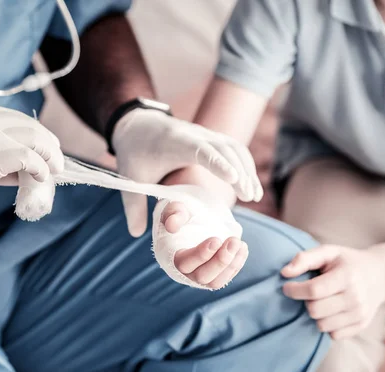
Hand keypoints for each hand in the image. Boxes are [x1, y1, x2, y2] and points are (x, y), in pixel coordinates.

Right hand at [0, 102, 63, 230]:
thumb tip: (28, 170)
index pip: (18, 120)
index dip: (39, 137)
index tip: (49, 154)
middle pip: (32, 127)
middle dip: (51, 147)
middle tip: (58, 166)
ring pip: (35, 139)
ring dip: (50, 158)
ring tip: (53, 174)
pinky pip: (27, 158)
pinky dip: (40, 169)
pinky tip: (40, 180)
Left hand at [113, 109, 262, 236]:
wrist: (139, 124)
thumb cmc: (135, 152)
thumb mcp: (130, 177)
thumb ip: (133, 205)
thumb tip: (135, 234)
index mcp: (174, 142)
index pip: (201, 150)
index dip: (218, 163)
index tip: (234, 179)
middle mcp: (194, 134)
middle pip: (224, 148)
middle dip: (239, 171)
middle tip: (249, 197)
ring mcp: (205, 134)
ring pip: (234, 147)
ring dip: (246, 169)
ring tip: (254, 195)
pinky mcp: (211, 138)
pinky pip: (234, 148)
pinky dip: (245, 165)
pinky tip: (251, 186)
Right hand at [152, 185, 247, 289]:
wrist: (195, 215)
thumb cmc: (182, 212)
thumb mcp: (176, 207)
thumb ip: (173, 213)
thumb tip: (172, 226)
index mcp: (170, 255)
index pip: (183, 263)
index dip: (200, 255)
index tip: (216, 240)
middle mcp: (184, 270)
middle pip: (202, 276)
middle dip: (220, 261)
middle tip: (234, 241)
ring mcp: (200, 274)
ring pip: (216, 282)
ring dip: (231, 264)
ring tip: (240, 244)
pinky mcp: (214, 274)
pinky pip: (226, 277)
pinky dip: (237, 264)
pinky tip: (243, 248)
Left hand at [281, 245, 384, 338]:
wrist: (379, 276)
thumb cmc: (346, 262)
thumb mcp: (328, 252)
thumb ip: (304, 259)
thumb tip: (284, 273)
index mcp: (347, 277)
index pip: (313, 290)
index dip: (294, 290)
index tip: (287, 286)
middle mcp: (356, 298)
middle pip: (315, 310)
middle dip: (305, 302)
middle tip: (308, 293)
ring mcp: (360, 314)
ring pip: (322, 325)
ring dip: (316, 314)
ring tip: (321, 301)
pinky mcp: (361, 326)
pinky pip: (333, 335)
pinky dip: (327, 324)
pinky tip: (331, 311)